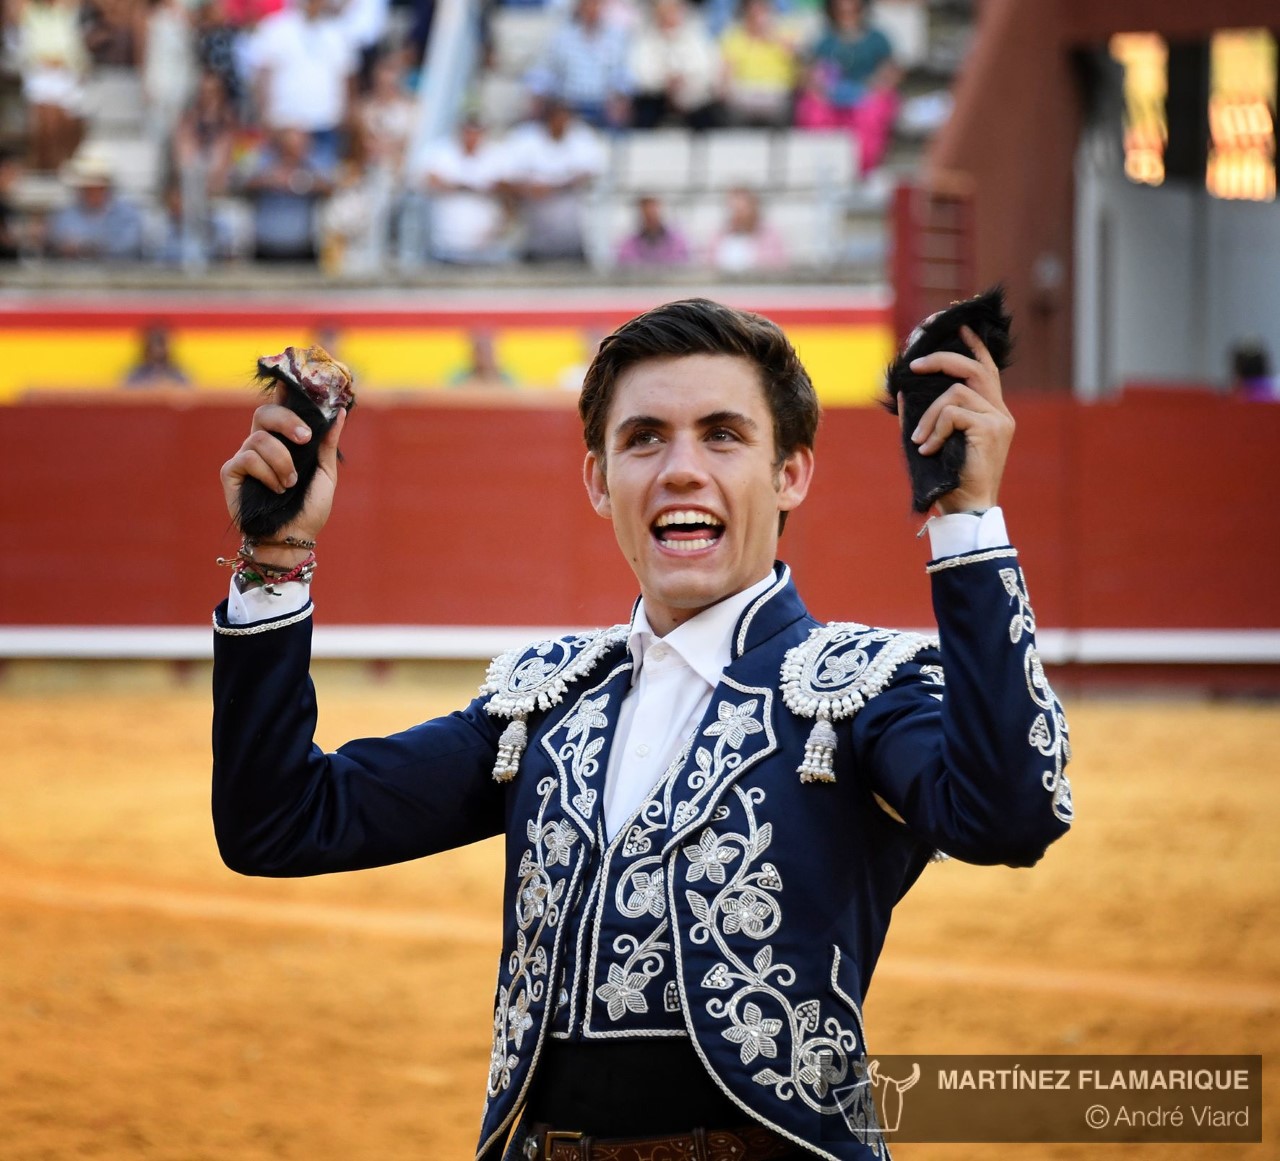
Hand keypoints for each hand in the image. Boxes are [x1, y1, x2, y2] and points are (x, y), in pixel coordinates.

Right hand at [219, 386, 345, 562]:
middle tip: (304, 438)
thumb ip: (328, 444)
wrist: (294, 539)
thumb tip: (340, 412)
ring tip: (290, 484)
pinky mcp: (231, 473)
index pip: (281, 408)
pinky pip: (247, 458)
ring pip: (258, 438)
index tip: (293, 375)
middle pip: (264, 413)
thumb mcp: (325, 474)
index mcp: (284, 442)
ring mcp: (244, 458)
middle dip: (286, 421)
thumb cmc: (309, 510)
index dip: (284, 390)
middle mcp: (261, 445)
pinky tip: (276, 489)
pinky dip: (267, 473)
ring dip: (282, 462)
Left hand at [905, 324, 1013, 513]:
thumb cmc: (948, 477)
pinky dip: (934, 429)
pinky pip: (953, 413)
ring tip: (919, 441)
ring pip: (955, 394)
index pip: (986, 369)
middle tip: (915, 365)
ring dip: (929, 415)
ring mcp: (998, 420)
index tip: (960, 327)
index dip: (973, 346)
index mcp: (992, 413)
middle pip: (974, 369)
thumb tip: (903, 391)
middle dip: (942, 360)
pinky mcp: (990, 429)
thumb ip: (924, 415)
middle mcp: (1000, 413)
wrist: (966, 507)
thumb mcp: (934, 439)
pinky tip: (928, 449)